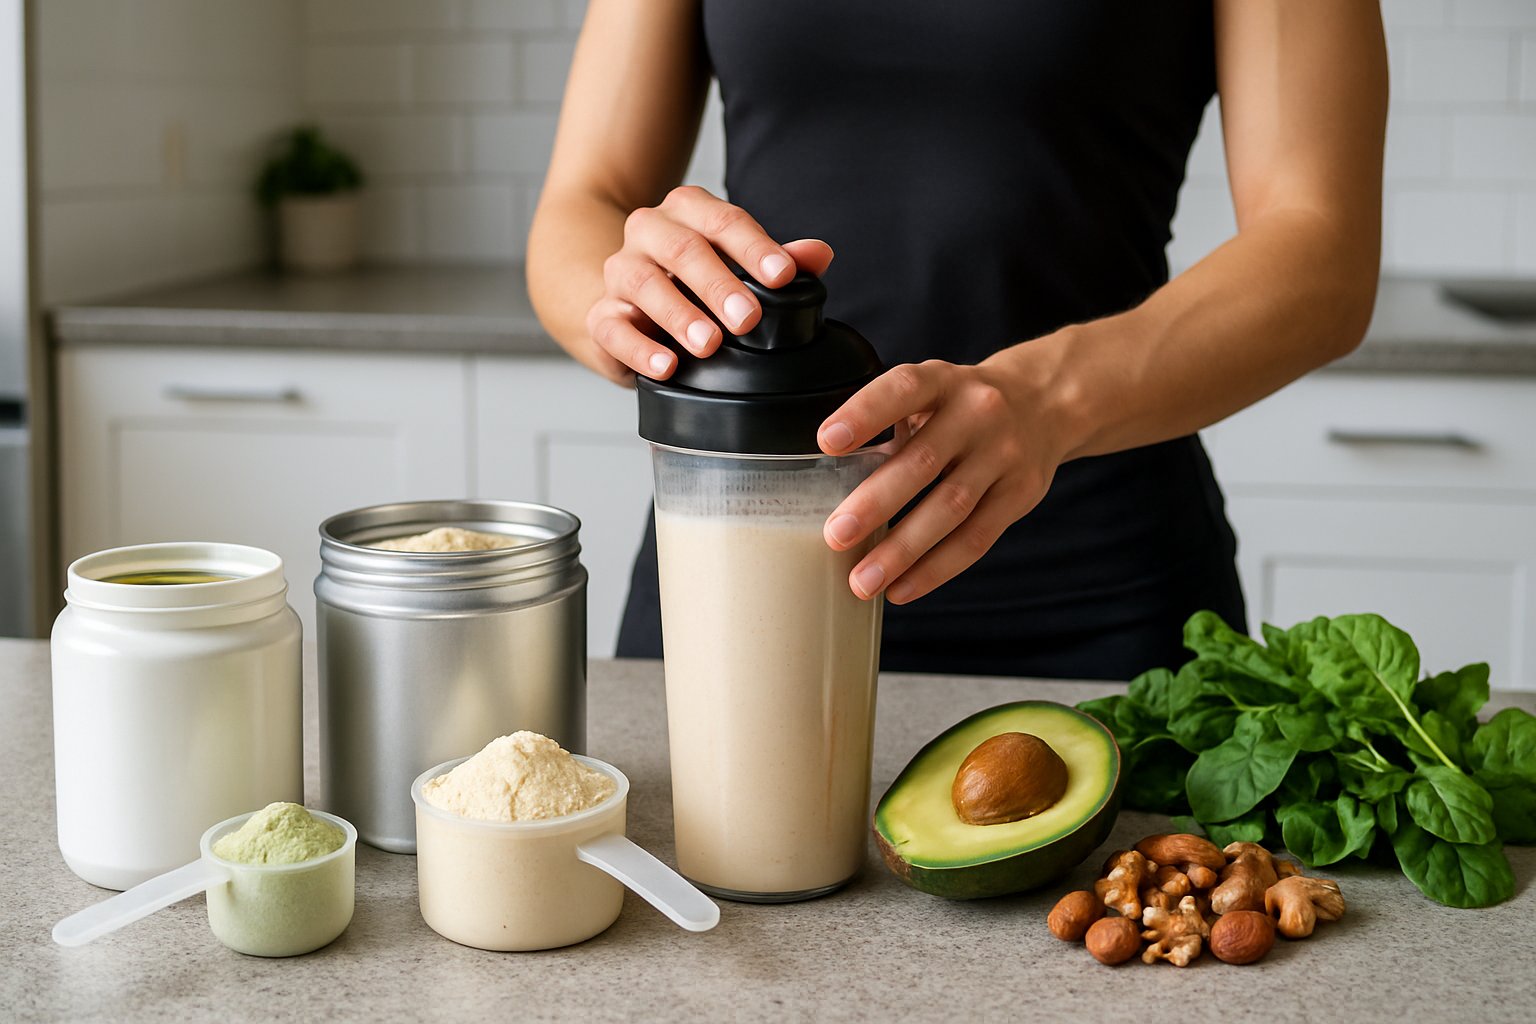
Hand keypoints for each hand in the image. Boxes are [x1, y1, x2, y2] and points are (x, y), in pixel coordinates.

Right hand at [585, 185, 833, 381]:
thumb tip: (820, 254)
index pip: (723, 221)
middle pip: (682, 249)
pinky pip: (613, 328)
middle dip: (718, 284)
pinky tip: (666, 366)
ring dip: (679, 315)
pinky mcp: (601, 316)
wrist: (627, 301)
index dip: (754, 247)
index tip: (783, 275)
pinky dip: (639, 349)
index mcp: (687, 211)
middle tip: (749, 318)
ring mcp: (620, 272)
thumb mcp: (738, 266)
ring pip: (644, 284)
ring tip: (709, 345)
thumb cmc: (693, 280)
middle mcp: (649, 232)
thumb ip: (778, 260)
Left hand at [818, 352, 1071, 604]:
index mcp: (943, 381)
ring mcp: (1004, 454)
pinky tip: (901, 588)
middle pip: (925, 461)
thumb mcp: (931, 390)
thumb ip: (889, 421)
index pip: (903, 389)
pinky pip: (976, 538)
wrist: (1044, 404)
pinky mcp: (1020, 493)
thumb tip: (822, 477)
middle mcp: (977, 413)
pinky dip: (936, 569)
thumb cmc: (960, 405)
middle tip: (836, 535)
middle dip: (877, 502)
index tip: (826, 442)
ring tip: (863, 581)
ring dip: (903, 550)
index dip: (865, 413)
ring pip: (951, 508)